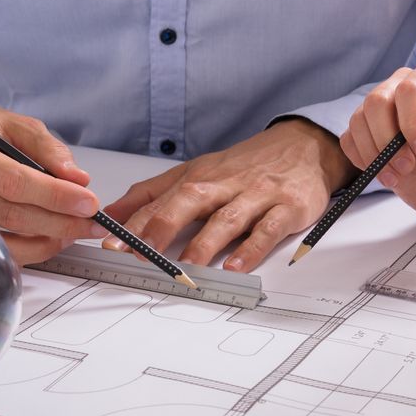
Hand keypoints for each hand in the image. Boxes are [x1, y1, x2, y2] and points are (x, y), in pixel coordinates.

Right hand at [0, 100, 103, 264]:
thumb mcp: (12, 123)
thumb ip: (47, 148)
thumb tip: (77, 179)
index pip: (12, 179)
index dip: (53, 195)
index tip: (87, 201)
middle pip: (11, 214)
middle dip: (60, 221)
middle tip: (93, 221)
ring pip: (7, 238)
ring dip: (49, 239)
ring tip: (77, 229)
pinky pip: (1, 251)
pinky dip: (33, 250)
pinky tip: (53, 239)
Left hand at [101, 119, 355, 270]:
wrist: (304, 147)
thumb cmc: (246, 166)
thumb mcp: (196, 172)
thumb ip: (153, 193)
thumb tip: (113, 213)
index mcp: (199, 176)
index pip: (160, 198)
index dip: (134, 221)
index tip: (111, 244)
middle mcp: (224, 184)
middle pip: (189, 201)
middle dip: (162, 227)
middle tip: (142, 254)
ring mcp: (256, 195)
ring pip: (227, 219)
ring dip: (205, 244)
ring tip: (187, 268)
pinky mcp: (287, 208)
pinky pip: (267, 230)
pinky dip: (251, 249)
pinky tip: (236, 267)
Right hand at [341, 56, 415, 219]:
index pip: (409, 88)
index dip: (412, 121)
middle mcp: (405, 86)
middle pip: (377, 101)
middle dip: (390, 140)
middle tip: (410, 166)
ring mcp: (385, 111)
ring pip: (359, 119)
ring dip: (377, 154)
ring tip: (402, 174)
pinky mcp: (370, 135)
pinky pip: (350, 139)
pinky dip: (364, 160)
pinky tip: (387, 175)